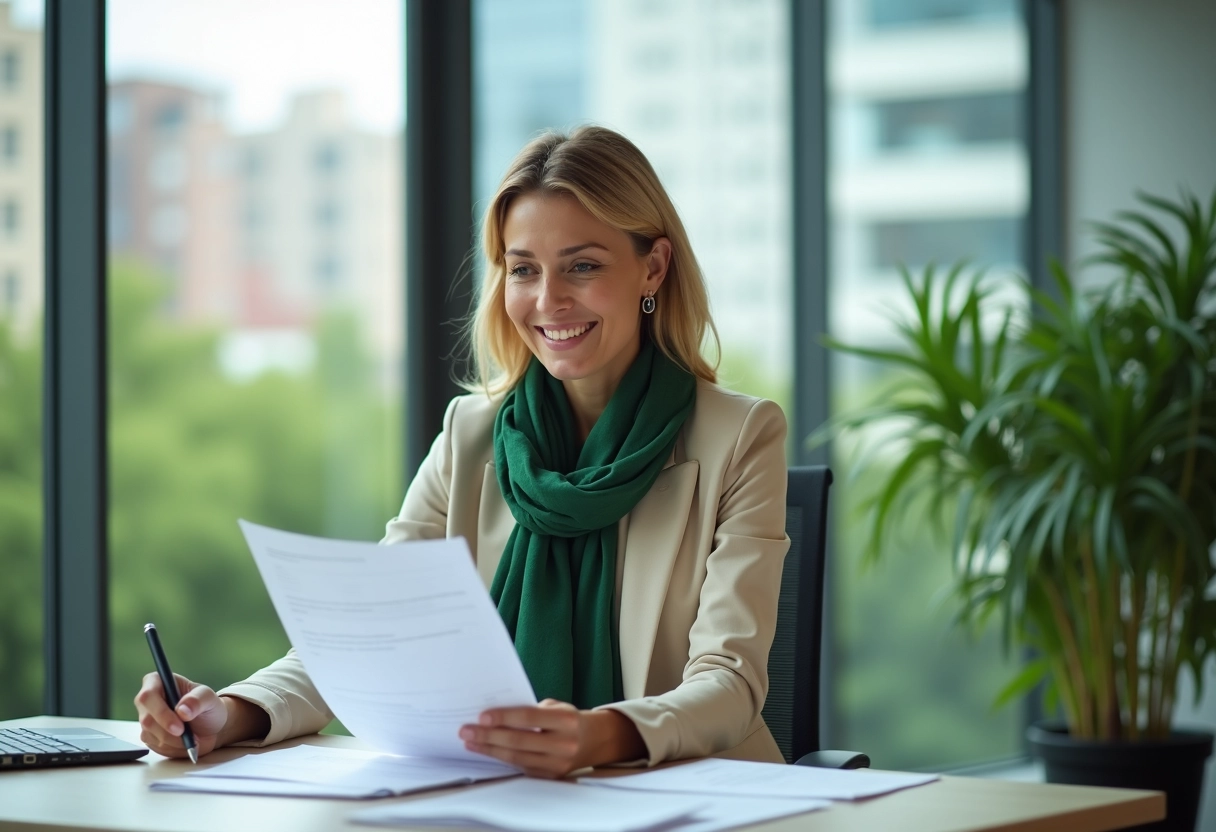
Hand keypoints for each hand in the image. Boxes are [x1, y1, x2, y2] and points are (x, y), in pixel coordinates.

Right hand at [133, 672, 228, 758]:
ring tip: (193, 738)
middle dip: (168, 731)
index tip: (179, 726)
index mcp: (157, 682)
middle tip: (187, 736)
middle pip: (146, 719)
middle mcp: (147, 701)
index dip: (160, 712)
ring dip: (174, 741)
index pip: (148, 696)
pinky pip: (156, 746)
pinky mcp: (149, 736)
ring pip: (151, 735)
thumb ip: (197, 700)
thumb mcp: (209, 698)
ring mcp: (146, 719)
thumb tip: (182, 710)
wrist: (210, 725)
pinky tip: (186, 742)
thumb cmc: (207, 706)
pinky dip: (173, 748)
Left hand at [459, 699, 644, 777]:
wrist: (593, 741)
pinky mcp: (550, 776)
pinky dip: (501, 758)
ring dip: (490, 749)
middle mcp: (564, 743)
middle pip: (519, 740)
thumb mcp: (556, 707)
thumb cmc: (568, 719)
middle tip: (467, 730)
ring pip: (517, 757)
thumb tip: (496, 714)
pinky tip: (487, 750)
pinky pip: (521, 767)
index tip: (482, 716)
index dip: (504, 717)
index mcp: (566, 720)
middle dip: (489, 735)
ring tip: (471, 741)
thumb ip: (531, 711)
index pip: (529, 718)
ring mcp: (557, 763)